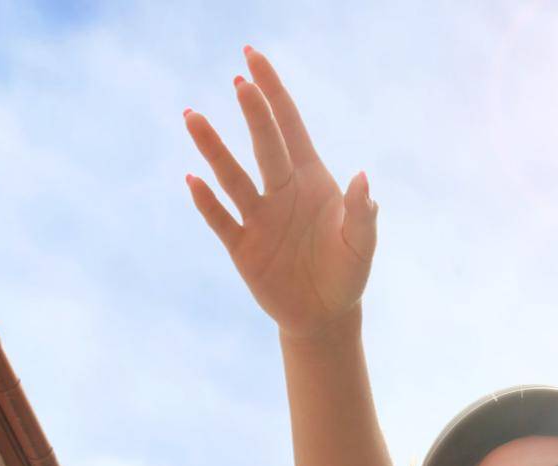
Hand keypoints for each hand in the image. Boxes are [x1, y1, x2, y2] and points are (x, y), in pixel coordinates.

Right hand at [183, 47, 376, 339]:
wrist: (325, 315)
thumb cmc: (347, 274)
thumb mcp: (361, 246)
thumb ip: (362, 214)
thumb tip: (364, 180)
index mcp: (311, 181)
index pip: (290, 127)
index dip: (273, 92)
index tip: (253, 58)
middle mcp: (280, 191)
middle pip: (264, 145)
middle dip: (254, 114)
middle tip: (240, 82)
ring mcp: (259, 217)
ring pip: (232, 176)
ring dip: (213, 149)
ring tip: (193, 117)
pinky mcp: (242, 246)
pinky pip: (221, 219)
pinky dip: (207, 202)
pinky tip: (193, 180)